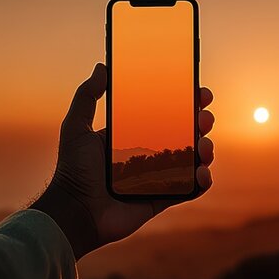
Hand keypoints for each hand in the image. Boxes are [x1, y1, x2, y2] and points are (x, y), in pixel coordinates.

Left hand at [30, 63, 215, 258]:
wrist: (75, 211)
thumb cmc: (73, 171)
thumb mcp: (75, 127)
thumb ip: (86, 96)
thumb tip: (102, 66)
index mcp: (132, 134)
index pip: (164, 113)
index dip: (185, 102)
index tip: (198, 92)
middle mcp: (148, 153)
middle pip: (184, 133)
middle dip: (201, 122)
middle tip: (203, 117)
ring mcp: (157, 176)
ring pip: (192, 159)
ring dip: (205, 149)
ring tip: (203, 145)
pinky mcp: (162, 198)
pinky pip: (190, 189)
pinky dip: (202, 180)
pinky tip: (202, 172)